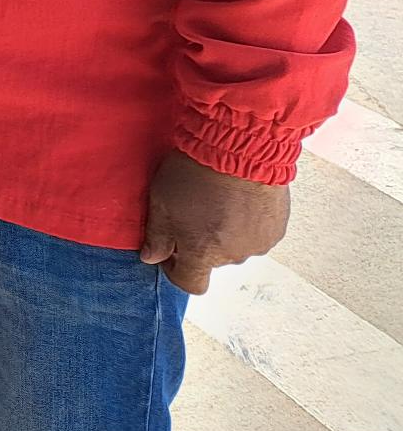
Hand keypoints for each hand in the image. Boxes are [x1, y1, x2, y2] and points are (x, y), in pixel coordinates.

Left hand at [139, 149, 289, 292]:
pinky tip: (238, 196)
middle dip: (200, 241)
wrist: (242, 147)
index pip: (190, 283)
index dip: (175, 269)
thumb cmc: (196, 173)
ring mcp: (259, 243)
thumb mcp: (161, 201)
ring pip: (235, 245)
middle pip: (212, 260)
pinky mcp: (277, 228)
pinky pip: (257, 232)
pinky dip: (247, 221)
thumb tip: (152, 257)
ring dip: (226, 231)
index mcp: (202, 254)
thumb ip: (157, 235)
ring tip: (217, 198)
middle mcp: (234, 256)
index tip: (169, 249)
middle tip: (192, 209)